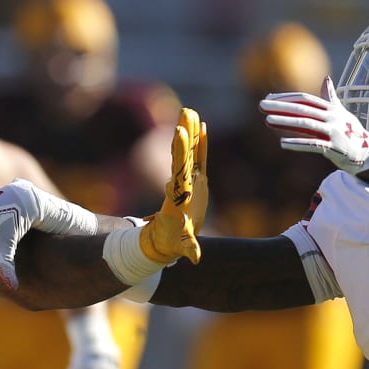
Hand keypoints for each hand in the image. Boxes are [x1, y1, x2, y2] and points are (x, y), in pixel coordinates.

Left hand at [139, 107, 208, 263]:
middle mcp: (183, 182)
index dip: (180, 151)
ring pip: (190, 152)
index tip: (178, 132)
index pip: (180, 168)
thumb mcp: (182, 245)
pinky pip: (199, 158)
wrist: (166, 239)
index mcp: (180, 193)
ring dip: (191, 132)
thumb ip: (189, 248)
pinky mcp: (196, 180)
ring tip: (191, 111)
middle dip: (186, 133)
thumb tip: (194, 258)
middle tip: (186, 111)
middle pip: (184, 154)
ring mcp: (189, 180)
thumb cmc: (173, 242)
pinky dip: (201, 143)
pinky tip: (202, 126)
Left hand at [259, 76, 368, 183]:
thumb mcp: (341, 112)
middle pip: (302, 109)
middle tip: (261, 106)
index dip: (286, 98)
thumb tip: (326, 78)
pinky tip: (282, 143)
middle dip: (280, 107)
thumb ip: (330, 97)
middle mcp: (332, 117)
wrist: (368, 153)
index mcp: (331, 108)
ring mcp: (334, 131)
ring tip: (267, 121)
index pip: (305, 99)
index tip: (269, 98)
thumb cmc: (351, 131)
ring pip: (306, 124)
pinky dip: (297, 143)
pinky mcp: (334, 147)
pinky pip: (313, 144)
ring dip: (285, 122)